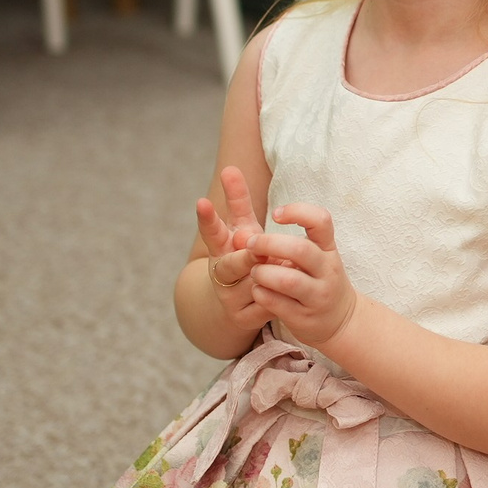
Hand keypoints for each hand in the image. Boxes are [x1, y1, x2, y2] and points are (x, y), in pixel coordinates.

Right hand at [194, 166, 269, 332]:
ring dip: (270, 276)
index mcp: (221, 249)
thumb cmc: (246, 256)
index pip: (212, 231)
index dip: (207, 218)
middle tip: (253, 250)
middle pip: (229, 265)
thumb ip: (238, 202)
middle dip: (243, 258)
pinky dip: (276, 298)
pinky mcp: (243, 319)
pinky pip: (264, 306)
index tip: (202, 201)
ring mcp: (229, 298)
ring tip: (285, 269)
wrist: (239, 305)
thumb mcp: (244, 228)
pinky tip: (285, 295)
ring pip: (252, 285)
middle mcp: (221, 273)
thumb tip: (229, 168)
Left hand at [246, 203, 359, 345]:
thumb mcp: (317, 255)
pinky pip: (278, 304)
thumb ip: (287, 242)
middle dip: (269, 244)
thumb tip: (243, 235)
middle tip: (251, 244)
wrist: (340, 320)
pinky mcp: (304, 318)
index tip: (276, 214)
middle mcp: (327, 271)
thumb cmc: (319, 279)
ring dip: (264, 273)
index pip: (321, 221)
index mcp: (329, 249)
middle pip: (300, 250)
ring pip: (288, 280)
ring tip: (255, 272)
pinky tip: (258, 290)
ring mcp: (318, 296)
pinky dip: (262, 294)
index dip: (298, 212)